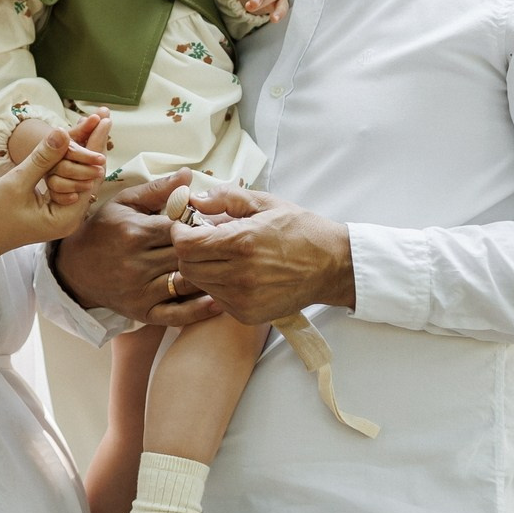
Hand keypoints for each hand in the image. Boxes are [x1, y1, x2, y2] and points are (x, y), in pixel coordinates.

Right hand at [0, 124, 104, 260]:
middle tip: (105, 116)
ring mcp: (62, 214)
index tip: (104, 119)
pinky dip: (69, 161)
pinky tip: (75, 142)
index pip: (90, 175)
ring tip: (95, 123)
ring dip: (83, 150)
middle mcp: (71, 218)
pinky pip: (67, 181)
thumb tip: (63, 132)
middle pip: (89, 175)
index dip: (95, 145)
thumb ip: (42, 159)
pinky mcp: (54, 209)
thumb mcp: (17, 182)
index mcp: (66, 217)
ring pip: (78, 177)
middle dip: (94, 144)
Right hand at [52, 171, 226, 327]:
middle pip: (187, 255)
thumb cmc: (103, 230)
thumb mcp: (124, 203)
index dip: (201, 225)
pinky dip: (199, 310)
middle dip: (209, 249)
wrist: (75, 269)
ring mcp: (140, 290)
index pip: (181, 228)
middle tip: (227, 245)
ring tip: (226, 267)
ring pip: (186, 283)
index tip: (214, 223)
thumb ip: (157, 190)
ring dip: (209, 276)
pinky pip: (176, 315)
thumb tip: (188, 175)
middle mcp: (138, 263)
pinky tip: (218, 301)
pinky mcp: (142, 312)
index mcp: (135, 232)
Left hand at [167, 182, 355, 323]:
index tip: (187, 226)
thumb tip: (194, 199)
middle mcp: (240, 274)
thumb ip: (226, 198)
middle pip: (186, 267)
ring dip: (202, 268)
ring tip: (222, 255)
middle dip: (188, 251)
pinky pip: (216, 298)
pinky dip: (218, 285)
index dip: (180, 233)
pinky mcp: (248, 314)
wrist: (333, 266)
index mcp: (242, 242)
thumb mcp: (265, 203)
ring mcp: (244, 298)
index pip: (186, 245)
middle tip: (203, 240)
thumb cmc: (300, 230)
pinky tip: (235, 273)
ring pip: (199, 284)